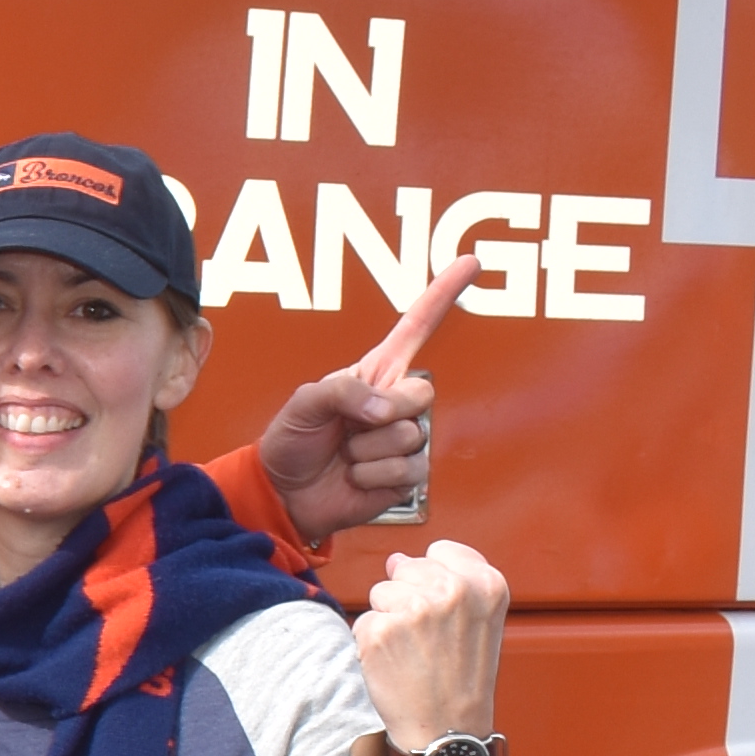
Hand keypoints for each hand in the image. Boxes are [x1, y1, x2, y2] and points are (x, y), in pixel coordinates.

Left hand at [252, 252, 471, 539]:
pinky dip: (371, 477)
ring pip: (408, 436)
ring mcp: (405, 438)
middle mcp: (396, 402)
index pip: (415, 328)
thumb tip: (385, 410)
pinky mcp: (408, 476)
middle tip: (350, 427)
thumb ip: (343, 392)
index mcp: (375, 374)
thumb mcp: (305, 403)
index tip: (469, 262)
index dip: (441, 295)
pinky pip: (406, 471)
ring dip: (365, 451)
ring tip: (345, 455)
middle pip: (421, 392)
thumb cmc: (292, 442)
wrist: (285, 493)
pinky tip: (355, 477)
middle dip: (384, 411)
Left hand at [355, 538, 509, 750]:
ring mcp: (415, 608)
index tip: (444, 611)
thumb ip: (446, 580)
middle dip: (407, 598)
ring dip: (388, 620)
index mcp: (486, 584)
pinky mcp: (381, 630)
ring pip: (380, 593)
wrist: (447, 730)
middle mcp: (452, 590)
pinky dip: (371, 643)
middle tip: (428, 639)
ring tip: (414, 652)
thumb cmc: (463, 680)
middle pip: (405, 568)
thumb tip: (396, 558)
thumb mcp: (479, 621)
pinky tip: (395, 664)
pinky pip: (363, 621)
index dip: (433, 580)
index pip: (440, 550)